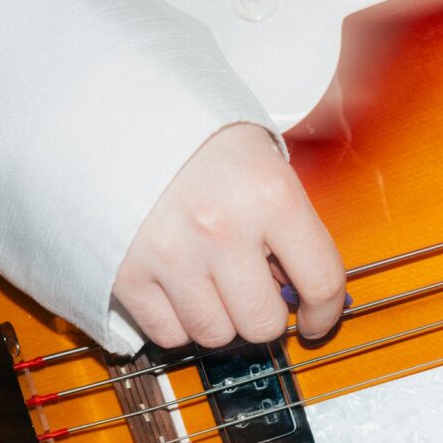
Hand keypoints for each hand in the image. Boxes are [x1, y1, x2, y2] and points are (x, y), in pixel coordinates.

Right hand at [113, 123, 345, 348]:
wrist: (115, 107)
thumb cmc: (200, 133)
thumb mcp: (263, 160)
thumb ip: (288, 225)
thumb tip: (300, 290)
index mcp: (271, 195)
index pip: (321, 282)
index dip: (326, 313)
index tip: (317, 320)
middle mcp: (223, 229)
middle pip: (264, 323)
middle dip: (265, 314)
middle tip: (254, 292)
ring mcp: (171, 254)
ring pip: (215, 334)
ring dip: (219, 318)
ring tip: (211, 282)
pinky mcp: (124, 272)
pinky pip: (167, 333)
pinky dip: (176, 320)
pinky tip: (178, 288)